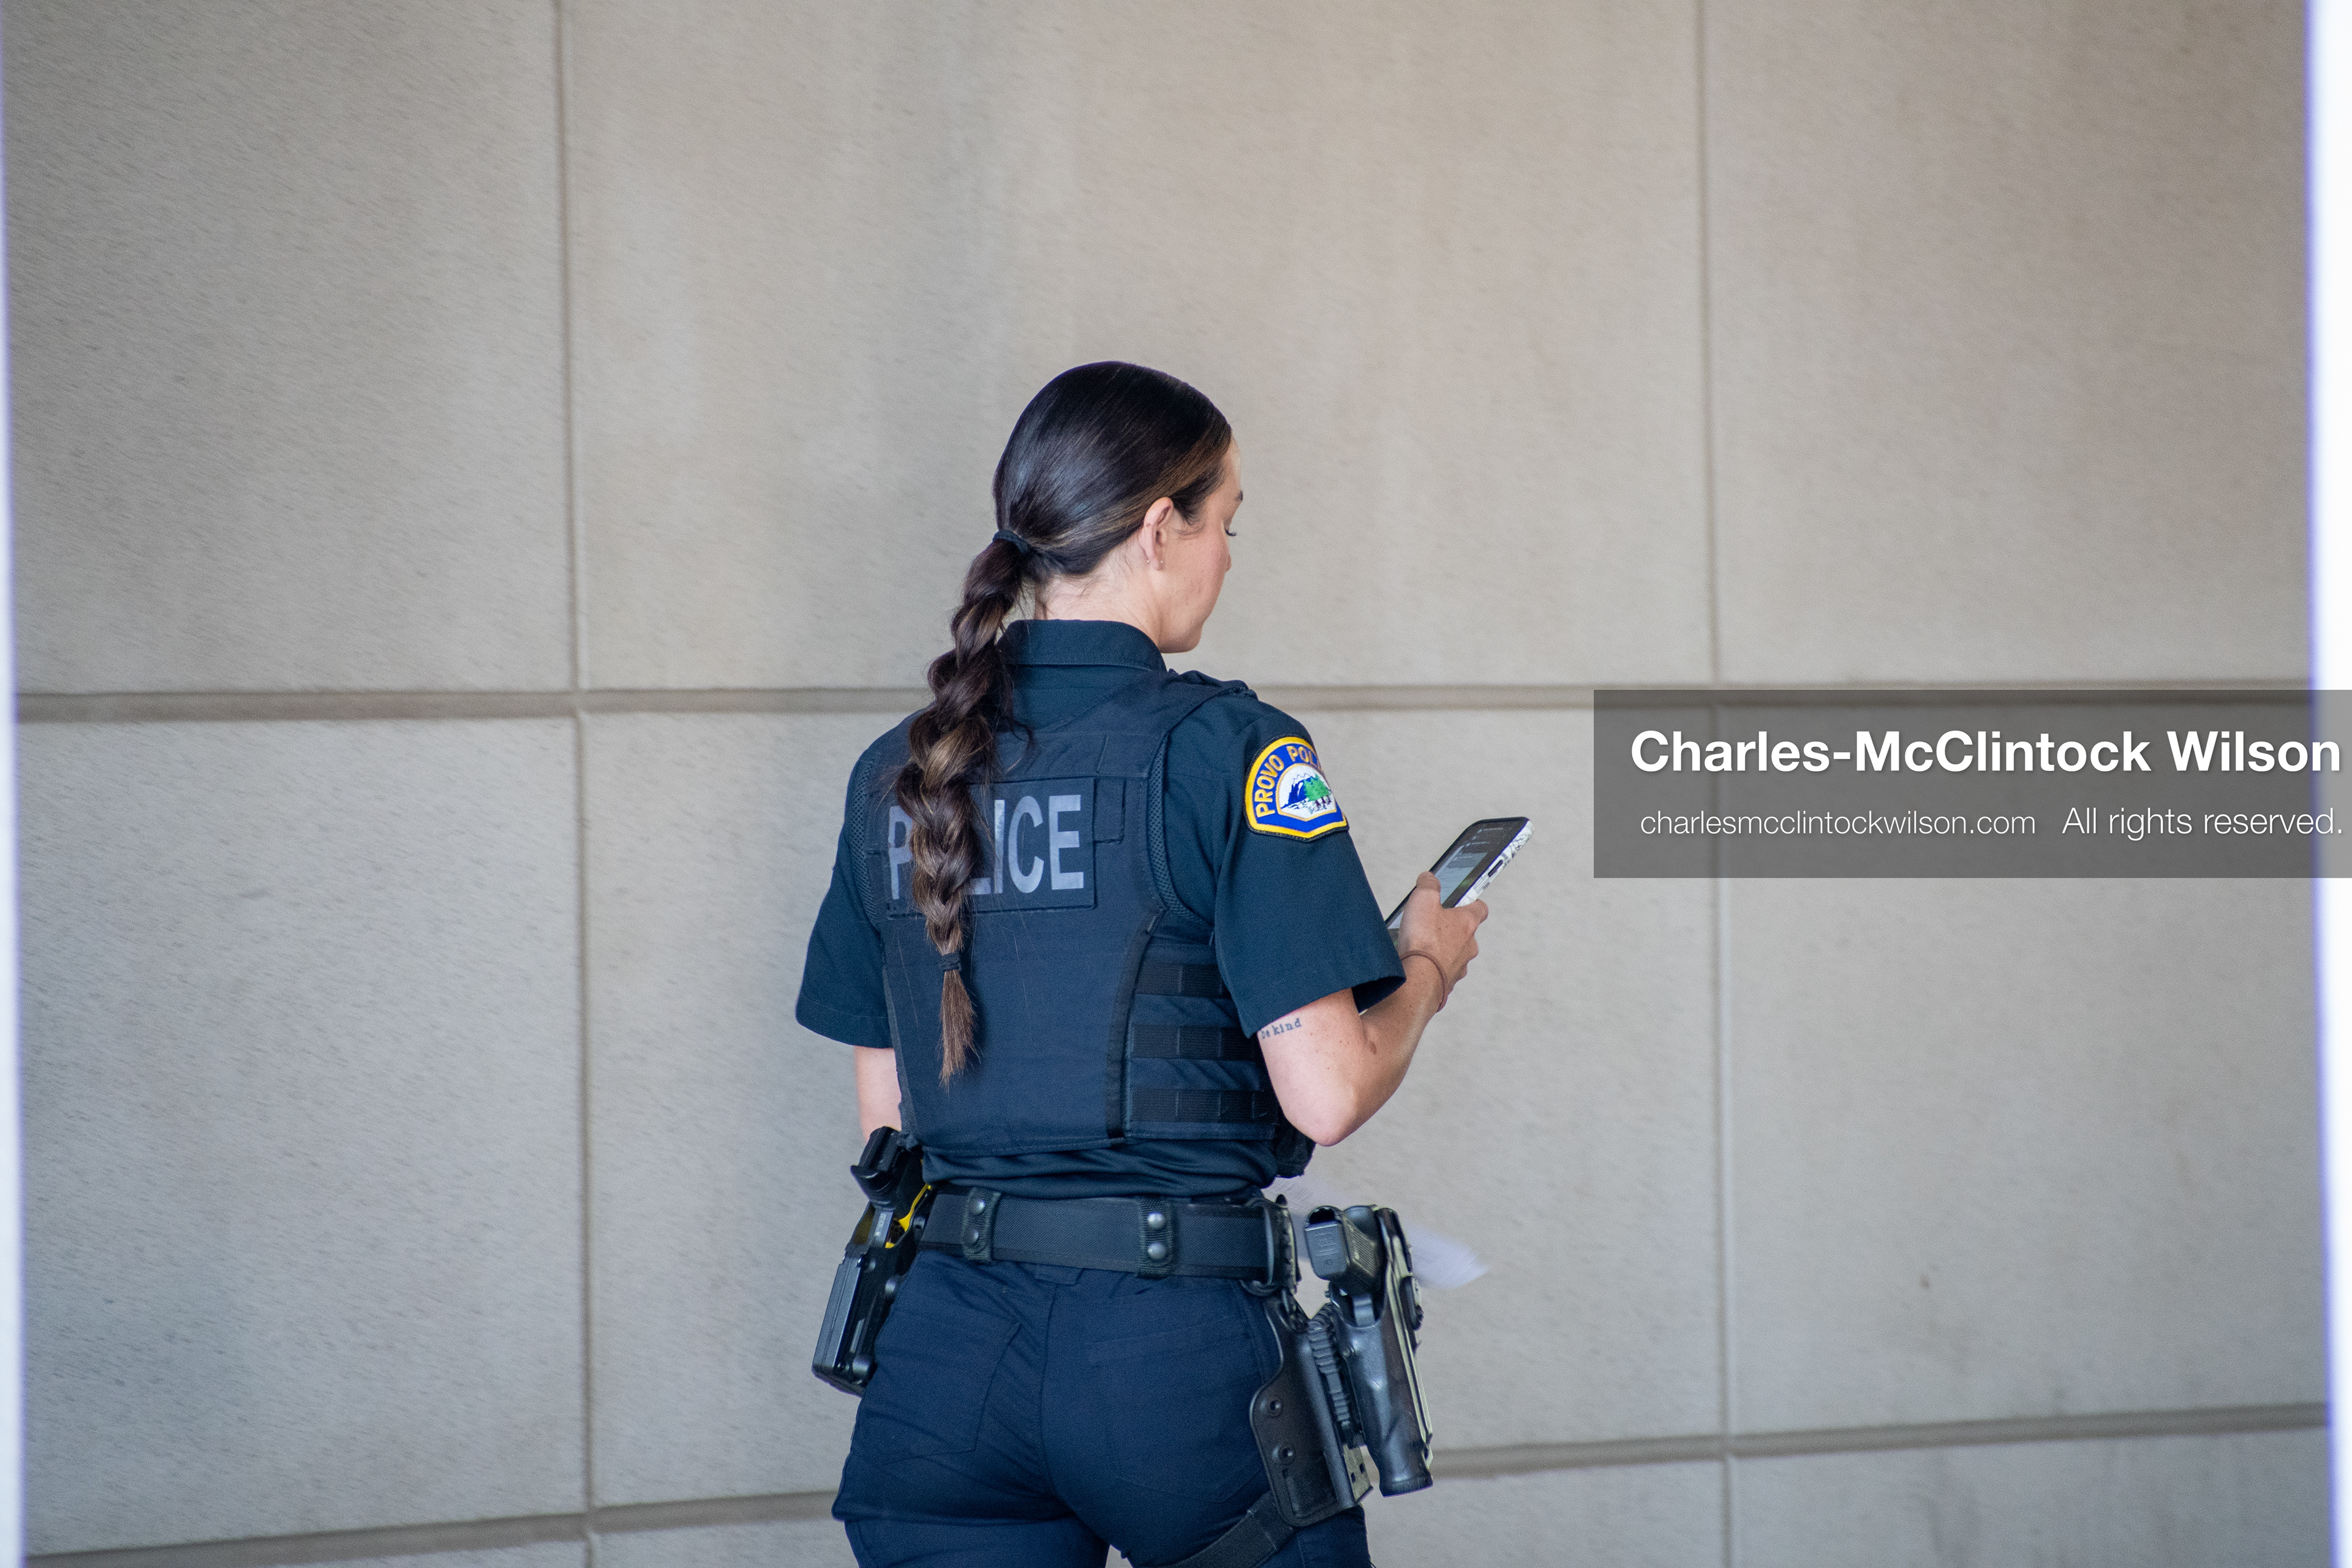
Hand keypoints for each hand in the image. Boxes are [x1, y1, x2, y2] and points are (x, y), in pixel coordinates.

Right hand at [1395, 871, 1484, 1007]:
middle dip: (1451, 929)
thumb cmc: (1424, 942)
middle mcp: (1469, 946)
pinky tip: (1419, 964)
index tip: (1464, 900)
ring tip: (1421, 946)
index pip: (1480, 908)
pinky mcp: (1448, 983)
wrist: (1419, 980)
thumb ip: (1428, 884)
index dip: (1471, 902)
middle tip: (1432, 925)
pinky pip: (1444, 972)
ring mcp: (1460, 966)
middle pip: (1466, 933)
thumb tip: (1429, 878)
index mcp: (1467, 923)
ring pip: (1455, 954)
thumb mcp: (1423, 900)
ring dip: (1443, 950)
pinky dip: (1434, 968)